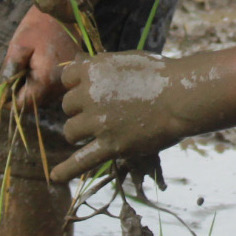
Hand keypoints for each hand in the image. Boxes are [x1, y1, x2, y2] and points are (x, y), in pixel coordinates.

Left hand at [4, 6, 81, 109]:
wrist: (62, 12)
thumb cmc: (38, 27)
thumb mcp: (18, 47)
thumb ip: (9, 72)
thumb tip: (2, 92)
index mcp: (46, 81)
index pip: (24, 104)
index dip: (9, 101)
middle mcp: (60, 86)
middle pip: (34, 103)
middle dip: (20, 93)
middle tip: (12, 74)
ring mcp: (67, 82)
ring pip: (44, 96)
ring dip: (31, 87)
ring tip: (26, 66)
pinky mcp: (70, 76)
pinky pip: (52, 88)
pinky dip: (42, 82)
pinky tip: (38, 65)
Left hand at [52, 52, 198, 182]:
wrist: (181, 96)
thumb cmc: (159, 74)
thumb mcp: (125, 59)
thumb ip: (98, 63)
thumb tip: (76, 59)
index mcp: (93, 71)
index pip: (67, 78)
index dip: (77, 84)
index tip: (90, 89)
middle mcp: (90, 95)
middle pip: (68, 106)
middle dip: (81, 108)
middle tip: (105, 109)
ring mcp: (99, 122)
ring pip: (70, 130)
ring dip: (79, 131)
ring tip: (96, 131)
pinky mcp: (111, 144)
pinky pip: (81, 160)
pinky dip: (66, 170)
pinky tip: (55, 177)